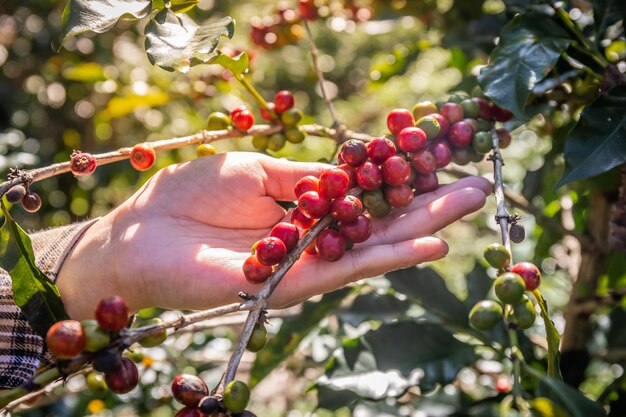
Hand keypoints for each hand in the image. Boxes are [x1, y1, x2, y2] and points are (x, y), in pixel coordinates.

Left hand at [56, 152, 490, 318]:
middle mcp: (313, 239)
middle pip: (382, 223)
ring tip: (468, 204)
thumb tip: (354, 167)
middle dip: (430, 204)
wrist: (141, 234)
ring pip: (377, 247)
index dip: (403, 182)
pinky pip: (349, 269)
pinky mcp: (294, 285)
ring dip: (425, 226)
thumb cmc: (189, 195)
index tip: (440, 163)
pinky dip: (389, 258)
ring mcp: (307, 265)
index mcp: (303, 209)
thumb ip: (307, 176)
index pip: (365, 197)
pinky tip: (429, 244)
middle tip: (479, 186)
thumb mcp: (256, 170)